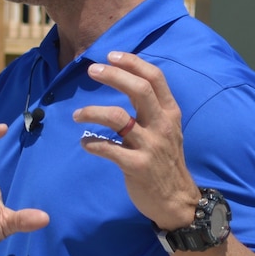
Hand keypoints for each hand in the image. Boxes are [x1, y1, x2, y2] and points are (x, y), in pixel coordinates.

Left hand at [72, 52, 200, 229]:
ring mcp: (150, 146)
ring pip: (118, 118)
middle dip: (113, 75)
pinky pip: (108, 149)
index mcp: (170, 113)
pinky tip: (85, 143)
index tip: (111, 55)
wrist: (177, 200)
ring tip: (77, 115)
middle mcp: (162, 125)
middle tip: (92, 70)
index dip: (132, 63)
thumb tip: (127, 80)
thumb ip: (151, 108)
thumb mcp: (168, 129)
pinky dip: (92, 143)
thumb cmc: (166, 160)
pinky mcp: (137, 166)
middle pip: (139, 90)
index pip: (154, 78)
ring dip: (93, 112)